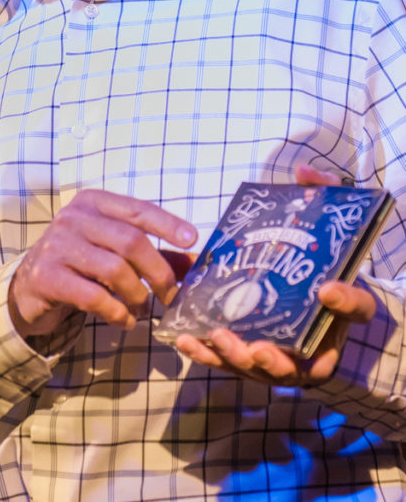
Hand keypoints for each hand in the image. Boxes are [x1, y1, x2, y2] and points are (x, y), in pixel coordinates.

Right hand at [9, 188, 196, 337]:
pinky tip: (125, 321)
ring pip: (115, 270)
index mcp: (93, 202)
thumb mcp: (112, 249)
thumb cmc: (80, 262)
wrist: (29, 285)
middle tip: (171, 296)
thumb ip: (152, 253)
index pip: (137, 209)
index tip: (192, 239)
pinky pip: (94, 297)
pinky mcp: (47, 277)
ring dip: (138, 296)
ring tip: (143, 310)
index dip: (167, 224)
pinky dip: (117, 313)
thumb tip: (194, 262)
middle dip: (159, 272)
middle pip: (131, 241)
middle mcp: (74, 217)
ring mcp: (57, 245)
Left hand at [174, 163, 377, 386]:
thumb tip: (305, 172)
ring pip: (258, 368)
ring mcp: (280, 356)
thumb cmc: (313, 259)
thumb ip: (321, 196)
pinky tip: (185, 338)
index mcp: (345, 310)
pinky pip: (227, 360)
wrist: (297, 283)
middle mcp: (316, 343)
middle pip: (301, 366)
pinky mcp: (247, 355)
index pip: (356, 309)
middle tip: (257, 347)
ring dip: (234, 358)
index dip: (346, 302)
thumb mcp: (323, 225)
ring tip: (213, 338)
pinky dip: (206, 353)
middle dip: (275, 360)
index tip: (328, 289)